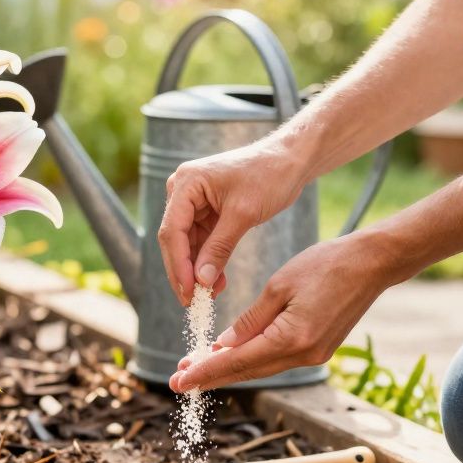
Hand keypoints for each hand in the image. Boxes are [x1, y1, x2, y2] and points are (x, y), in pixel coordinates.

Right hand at [158, 139, 307, 304]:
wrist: (290, 160)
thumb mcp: (243, 214)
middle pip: (175, 239)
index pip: (172, 231)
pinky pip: (202, 241)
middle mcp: (183, 191)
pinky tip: (217, 281)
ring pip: (188, 244)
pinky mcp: (206, 211)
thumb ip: (219, 248)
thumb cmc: (269, 176)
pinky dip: (209, 261)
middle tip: (192, 301)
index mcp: (186, 183)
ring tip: (210, 295)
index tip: (187, 292)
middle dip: (184, 271)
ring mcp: (194, 201)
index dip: (178, 265)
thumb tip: (200, 282)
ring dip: (198, 270)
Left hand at [169, 234, 395, 391]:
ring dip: (229, 369)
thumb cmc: (325, 266)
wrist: (371, 264)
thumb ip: (250, 320)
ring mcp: (313, 355)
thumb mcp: (278, 286)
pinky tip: (230, 355)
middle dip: (211, 376)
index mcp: (291, 338)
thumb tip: (225, 347)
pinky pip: (276, 359)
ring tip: (196, 369)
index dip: (205, 372)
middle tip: (178, 381)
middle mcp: (303, 354)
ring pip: (261, 367)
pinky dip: (251, 359)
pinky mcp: (318, 349)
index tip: (179, 382)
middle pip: (247, 371)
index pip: (237, 362)